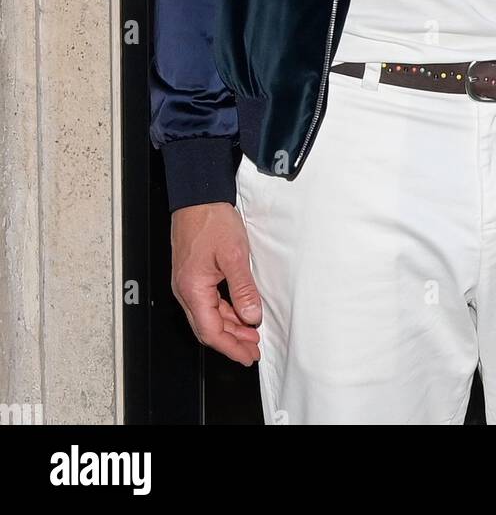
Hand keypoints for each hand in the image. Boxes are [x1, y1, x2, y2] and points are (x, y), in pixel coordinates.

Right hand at [171, 202, 262, 364]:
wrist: (198, 197)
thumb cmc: (211, 220)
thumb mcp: (234, 255)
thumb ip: (243, 289)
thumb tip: (251, 316)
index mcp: (193, 289)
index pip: (211, 331)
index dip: (231, 347)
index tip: (248, 355)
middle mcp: (186, 290)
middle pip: (208, 328)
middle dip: (232, 342)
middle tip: (253, 350)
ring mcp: (188, 283)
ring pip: (209, 316)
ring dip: (230, 327)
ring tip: (251, 333)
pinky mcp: (193, 275)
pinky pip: (208, 302)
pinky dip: (225, 312)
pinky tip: (240, 313)